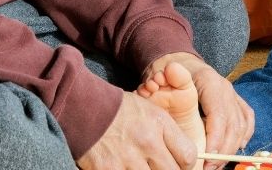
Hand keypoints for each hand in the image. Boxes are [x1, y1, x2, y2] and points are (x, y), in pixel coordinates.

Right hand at [77, 91, 194, 169]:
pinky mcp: (108, 169)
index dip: (187, 166)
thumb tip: (185, 159)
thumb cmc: (120, 110)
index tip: (180, 166)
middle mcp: (147, 142)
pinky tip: (124, 168)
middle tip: (159, 168)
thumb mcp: (151, 112)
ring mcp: (127, 158)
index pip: (188, 156)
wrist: (83, 107)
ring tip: (141, 167)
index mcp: (159, 124)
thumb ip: (168, 135)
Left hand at [144, 52, 254, 169]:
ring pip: (242, 125)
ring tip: (218, 164)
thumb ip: (164, 87)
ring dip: (232, 148)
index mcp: (210, 82)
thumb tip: (157, 83)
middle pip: (233, 124)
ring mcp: (233, 93)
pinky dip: (244, 135)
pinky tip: (236, 149)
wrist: (180, 61)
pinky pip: (247, 119)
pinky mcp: (236, 99)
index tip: (207, 158)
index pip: (219, 116)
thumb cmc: (170, 74)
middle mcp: (225, 87)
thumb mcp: (164, 79)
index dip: (216, 139)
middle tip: (210, 167)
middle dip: (223, 150)